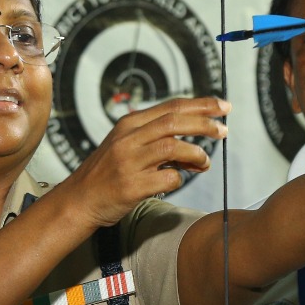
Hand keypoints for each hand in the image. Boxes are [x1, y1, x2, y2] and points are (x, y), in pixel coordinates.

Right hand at [58, 96, 227, 226]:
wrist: (80, 200)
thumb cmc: (109, 173)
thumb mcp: (129, 146)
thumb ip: (160, 141)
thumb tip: (198, 146)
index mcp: (130, 124)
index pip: (172, 106)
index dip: (201, 105)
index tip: (223, 107)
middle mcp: (128, 138)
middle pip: (174, 121)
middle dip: (205, 123)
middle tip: (224, 130)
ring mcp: (129, 162)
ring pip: (173, 146)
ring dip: (196, 154)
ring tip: (204, 163)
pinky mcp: (132, 186)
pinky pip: (168, 178)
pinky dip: (179, 179)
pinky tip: (176, 181)